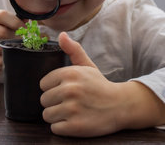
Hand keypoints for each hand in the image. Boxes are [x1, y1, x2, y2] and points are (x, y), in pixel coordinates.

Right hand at [0, 10, 24, 79]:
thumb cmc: (2, 36)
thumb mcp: (8, 25)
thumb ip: (18, 22)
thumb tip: (30, 25)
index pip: (2, 15)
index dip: (16, 23)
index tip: (26, 31)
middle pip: (1, 32)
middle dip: (15, 39)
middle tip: (24, 44)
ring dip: (9, 51)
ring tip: (15, 51)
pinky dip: (3, 61)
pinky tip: (7, 59)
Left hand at [40, 32, 164, 136]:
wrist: (121, 105)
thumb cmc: (100, 86)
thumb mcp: (87, 66)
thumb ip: (73, 50)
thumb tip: (61, 35)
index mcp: (69, 73)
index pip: (43, 84)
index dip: (53, 89)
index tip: (66, 90)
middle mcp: (69, 90)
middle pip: (43, 101)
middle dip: (55, 103)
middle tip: (71, 102)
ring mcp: (72, 109)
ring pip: (47, 115)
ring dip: (58, 116)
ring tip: (73, 112)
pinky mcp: (75, 126)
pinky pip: (55, 128)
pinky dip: (63, 127)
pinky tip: (75, 121)